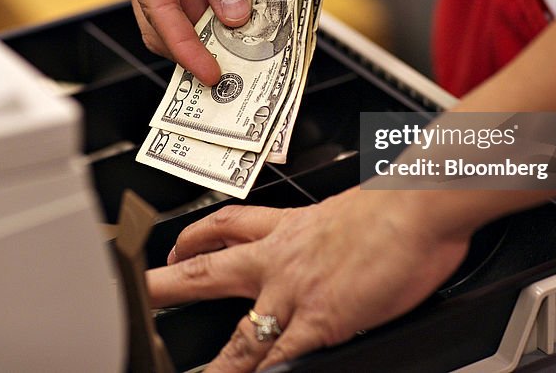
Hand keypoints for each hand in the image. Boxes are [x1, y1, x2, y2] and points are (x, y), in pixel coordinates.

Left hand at [147, 187, 471, 371]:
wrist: (418, 204)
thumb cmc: (398, 201)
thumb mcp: (349, 206)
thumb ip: (331, 228)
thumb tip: (339, 238)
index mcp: (289, 226)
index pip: (227, 226)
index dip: (197, 236)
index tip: (179, 244)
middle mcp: (281, 258)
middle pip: (207, 271)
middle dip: (166, 284)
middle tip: (137, 295)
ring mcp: (294, 293)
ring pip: (238, 333)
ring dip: (212, 363)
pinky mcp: (318, 321)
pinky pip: (278, 357)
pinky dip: (260, 372)